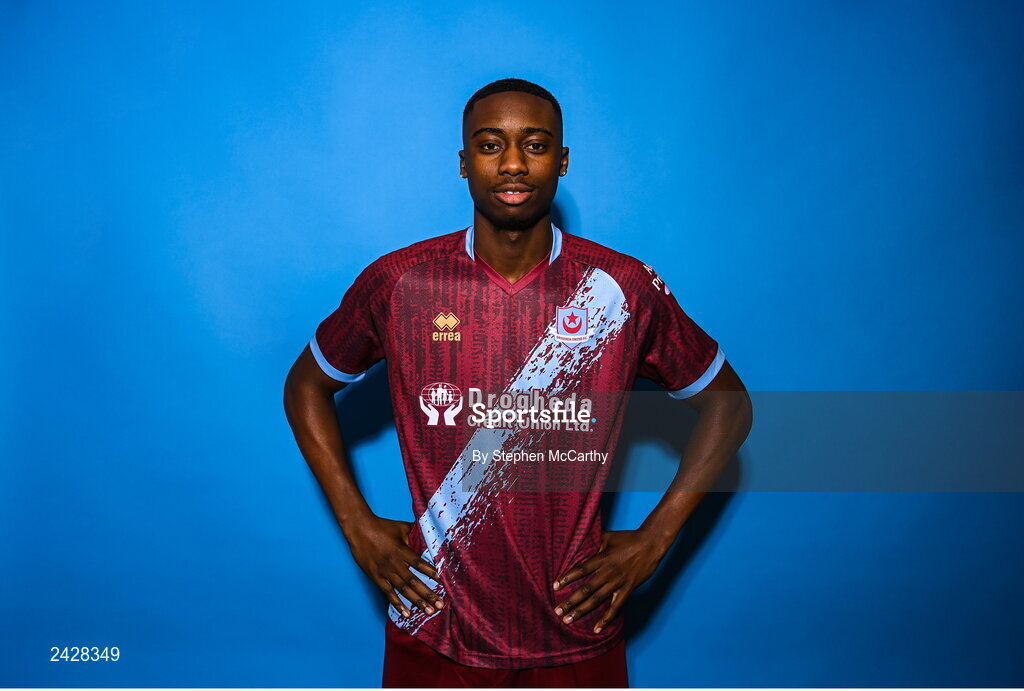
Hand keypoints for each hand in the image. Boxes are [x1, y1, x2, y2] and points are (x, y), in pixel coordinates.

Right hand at [343, 514, 443, 617]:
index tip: (444, 582)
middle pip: (414, 582)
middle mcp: (395, 564)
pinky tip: (406, 613)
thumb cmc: (382, 526)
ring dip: (417, 602)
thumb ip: (416, 531)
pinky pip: (388, 593)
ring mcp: (385, 572)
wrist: (359, 530)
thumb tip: (431, 529)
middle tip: (440, 605)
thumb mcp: (401, 527)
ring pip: (404, 590)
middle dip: (428, 594)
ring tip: (429, 611)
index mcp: (402, 551)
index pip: (420, 565)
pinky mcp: (376, 578)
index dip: (432, 574)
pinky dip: (397, 604)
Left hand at [552, 529, 666, 632]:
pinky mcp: (627, 590)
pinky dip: (606, 619)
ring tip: (568, 620)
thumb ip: (594, 542)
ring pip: (596, 600)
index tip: (554, 586)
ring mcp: (617, 583)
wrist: (650, 544)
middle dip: (570, 601)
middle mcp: (607, 572)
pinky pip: (615, 607)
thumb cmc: (629, 538)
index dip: (567, 578)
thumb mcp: (608, 536)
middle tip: (557, 611)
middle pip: (585, 589)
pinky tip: (596, 629)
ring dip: (581, 611)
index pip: (580, 570)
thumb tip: (580, 544)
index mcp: (601, 558)